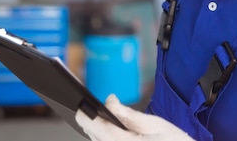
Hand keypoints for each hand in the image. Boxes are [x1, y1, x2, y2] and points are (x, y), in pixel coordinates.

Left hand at [75, 94, 194, 140]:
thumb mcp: (156, 125)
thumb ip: (128, 114)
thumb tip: (109, 101)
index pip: (96, 127)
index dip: (86, 115)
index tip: (80, 105)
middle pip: (95, 137)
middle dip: (92, 121)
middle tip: (86, 107)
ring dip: (98, 132)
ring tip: (95, 117)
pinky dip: (106, 139)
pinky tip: (110, 131)